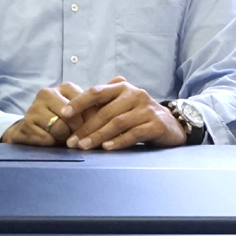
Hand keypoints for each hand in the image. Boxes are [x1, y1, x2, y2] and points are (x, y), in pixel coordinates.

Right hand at [3, 82, 87, 144]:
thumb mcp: (79, 112)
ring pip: (60, 128)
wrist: (31, 130)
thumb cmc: (60, 121)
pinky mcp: (26, 123)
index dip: (92, 121)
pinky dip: (53, 144)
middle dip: (78, 132)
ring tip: (64, 140)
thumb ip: (94, 108)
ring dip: (65, 139)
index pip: (85, 105)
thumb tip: (115, 98)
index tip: (94, 131)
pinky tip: (52, 142)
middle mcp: (48, 93)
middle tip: (78, 139)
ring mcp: (35, 107)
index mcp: (65, 88)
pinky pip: (48, 139)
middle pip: (72, 117)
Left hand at [64, 78, 184, 150]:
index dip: (79, 102)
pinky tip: (107, 148)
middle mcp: (135, 94)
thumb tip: (72, 109)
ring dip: (98, 136)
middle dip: (86, 128)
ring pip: (118, 123)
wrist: (172, 124)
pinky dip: (119, 141)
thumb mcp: (123, 102)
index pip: (96, 92)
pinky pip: (134, 133)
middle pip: (105, 111)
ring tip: (84, 146)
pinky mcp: (156, 124)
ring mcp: (147, 109)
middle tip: (71, 142)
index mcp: (122, 87)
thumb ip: (103, 102)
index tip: (63, 114)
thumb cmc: (140, 115)